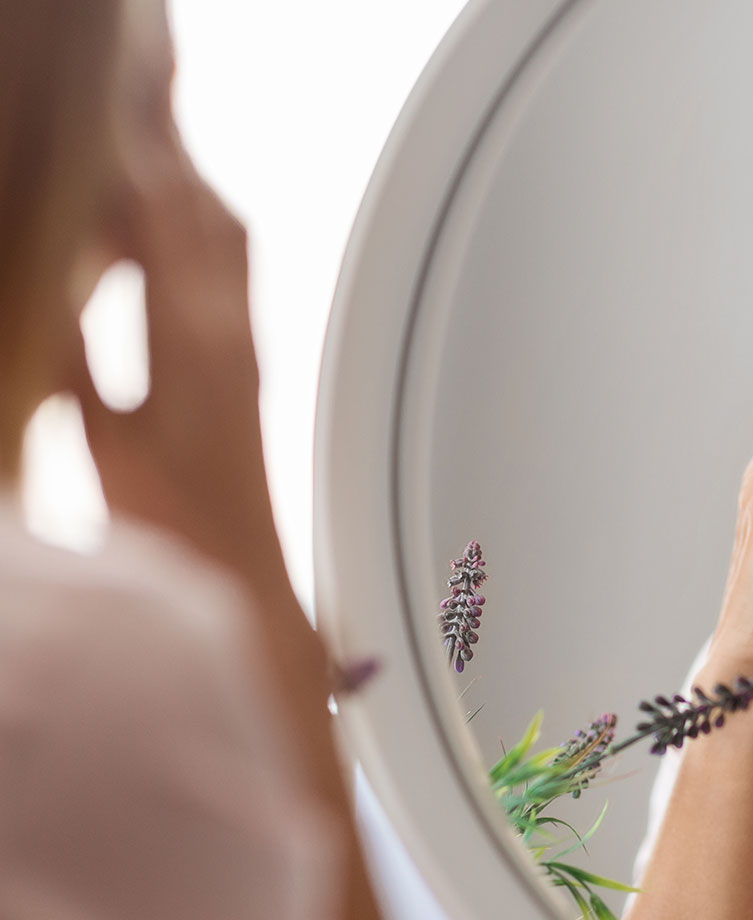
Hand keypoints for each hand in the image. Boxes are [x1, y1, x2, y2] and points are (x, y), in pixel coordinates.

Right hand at [66, 35, 283, 600]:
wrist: (242, 566)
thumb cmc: (178, 522)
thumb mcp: (107, 442)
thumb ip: (78, 361)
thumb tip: (46, 286)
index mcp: (196, 342)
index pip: (163, 217)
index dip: (131, 151)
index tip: (104, 100)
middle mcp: (234, 328)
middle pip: (203, 205)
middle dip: (164, 139)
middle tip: (135, 74)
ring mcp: (247, 340)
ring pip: (225, 230)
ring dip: (187, 174)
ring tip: (150, 126)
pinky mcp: (247, 357)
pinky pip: (232, 265)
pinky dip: (200, 219)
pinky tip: (176, 214)